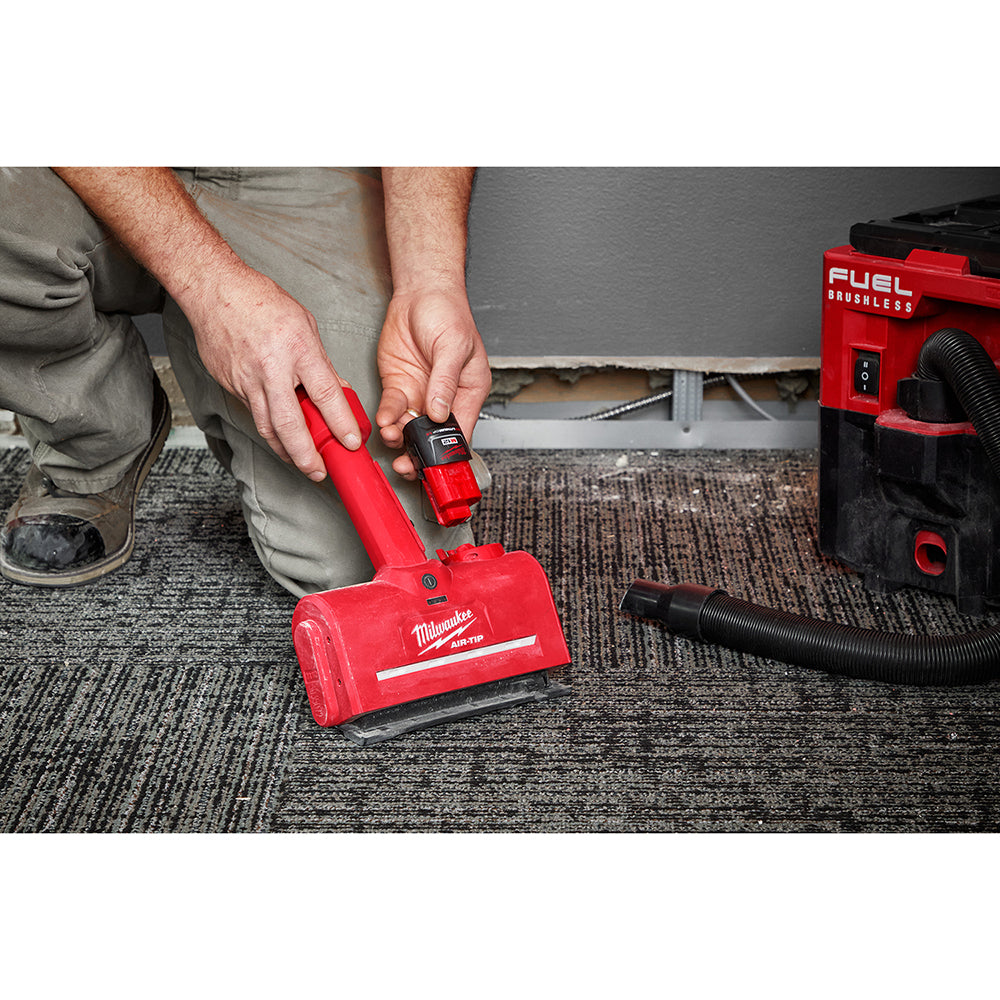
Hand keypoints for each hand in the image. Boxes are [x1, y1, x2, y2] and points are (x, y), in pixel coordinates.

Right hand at [49, 168, 361, 481]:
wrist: (213, 290)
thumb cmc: (260, 301)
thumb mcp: (305, 325)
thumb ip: (321, 363)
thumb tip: (337, 390)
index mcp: (297, 350)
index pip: (325, 395)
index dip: (340, 423)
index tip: (351, 442)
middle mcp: (271, 369)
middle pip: (290, 425)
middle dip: (306, 455)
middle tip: (319, 472)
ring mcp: (247, 380)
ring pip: (267, 426)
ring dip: (285, 450)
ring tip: (301, 463)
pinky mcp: (230, 385)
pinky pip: (253, 412)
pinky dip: (268, 426)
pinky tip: (279, 434)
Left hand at [375, 285, 490, 477]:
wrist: (420, 292)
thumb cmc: (448, 313)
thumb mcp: (453, 347)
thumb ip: (446, 382)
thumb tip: (440, 414)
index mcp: (468, 393)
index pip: (462, 432)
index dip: (449, 453)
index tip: (436, 467)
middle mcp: (444, 399)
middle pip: (433, 438)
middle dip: (420, 454)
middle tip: (408, 465)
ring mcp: (420, 395)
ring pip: (409, 429)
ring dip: (399, 438)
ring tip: (391, 436)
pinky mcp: (399, 386)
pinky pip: (391, 410)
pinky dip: (386, 417)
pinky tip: (384, 420)